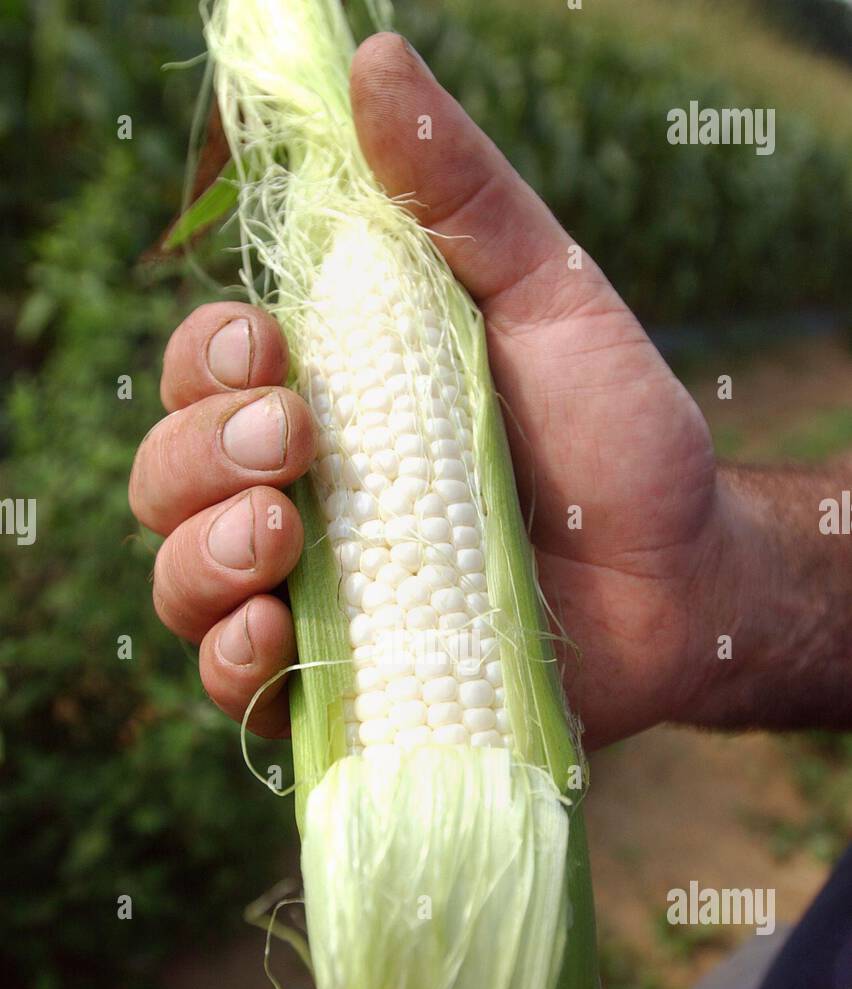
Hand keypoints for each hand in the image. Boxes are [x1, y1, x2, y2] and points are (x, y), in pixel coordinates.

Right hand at [130, 35, 725, 744]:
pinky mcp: (345, 688)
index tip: (267, 351)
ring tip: (279, 536)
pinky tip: (274, 636)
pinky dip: (235, 666)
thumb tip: (374, 63)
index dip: (202, 361)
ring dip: (200, 556)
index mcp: (331, 401)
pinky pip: (240, 692)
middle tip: (294, 441)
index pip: (202, 376)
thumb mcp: (549, 294)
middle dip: (200, 456)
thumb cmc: (617, 434)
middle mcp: (300, 500)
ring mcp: (317, 600)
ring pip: (183, 585)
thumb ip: (464, 196)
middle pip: (168, 478)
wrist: (685, 579)